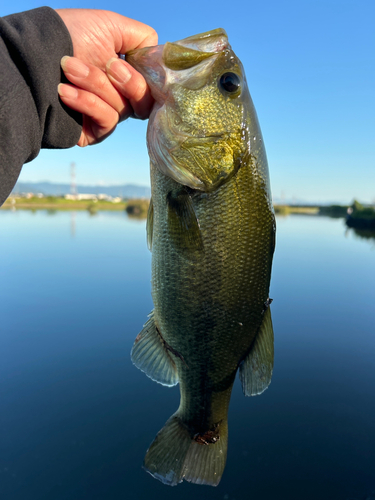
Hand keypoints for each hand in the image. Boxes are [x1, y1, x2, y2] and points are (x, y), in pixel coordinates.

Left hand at [56, 9, 156, 145]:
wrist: (32, 58)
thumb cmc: (69, 36)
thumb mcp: (111, 25)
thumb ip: (143, 38)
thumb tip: (158, 57)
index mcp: (126, 72)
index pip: (154, 85)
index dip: (151, 78)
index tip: (140, 64)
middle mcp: (119, 94)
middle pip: (145, 101)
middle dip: (128, 81)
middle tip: (107, 64)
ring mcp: (107, 113)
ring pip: (124, 108)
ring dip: (96, 84)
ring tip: (68, 67)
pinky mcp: (94, 131)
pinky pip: (107, 121)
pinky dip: (87, 102)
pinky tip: (65, 90)